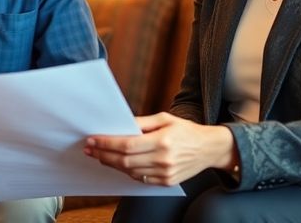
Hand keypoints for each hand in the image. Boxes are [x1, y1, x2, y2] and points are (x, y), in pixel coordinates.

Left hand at [84, 112, 235, 185]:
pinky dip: (128, 171)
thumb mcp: (165, 118)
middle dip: (103, 154)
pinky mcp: (167, 182)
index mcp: (162, 141)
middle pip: (125, 160)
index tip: (92, 140)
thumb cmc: (187, 131)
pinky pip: (140, 179)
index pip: (126, 145)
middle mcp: (163, 159)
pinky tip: (120, 164)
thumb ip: (142, 123)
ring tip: (101, 156)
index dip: (106, 144)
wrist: (209, 149)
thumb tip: (121, 125)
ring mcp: (165, 173)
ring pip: (130, 171)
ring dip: (112, 164)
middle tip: (91, 149)